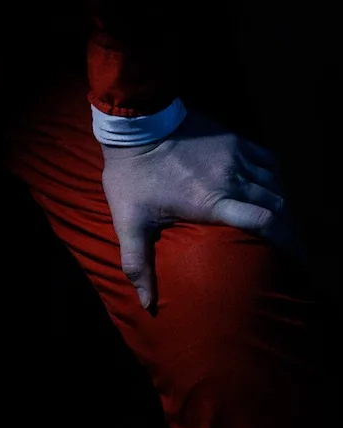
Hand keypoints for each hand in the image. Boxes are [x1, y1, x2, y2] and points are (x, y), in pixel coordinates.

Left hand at [101, 114, 295, 310]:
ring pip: (276, 186)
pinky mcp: (234, 139)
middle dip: (289, 230)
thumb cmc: (130, 175)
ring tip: (281, 225)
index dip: (289, 244)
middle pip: (278, 207)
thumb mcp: (129, 220)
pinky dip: (275, 179)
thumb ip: (137, 262)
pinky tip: (270, 190)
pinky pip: (268, 161)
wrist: (134, 123)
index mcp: (211, 201)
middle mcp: (231, 179)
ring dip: (282, 206)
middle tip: (290, 248)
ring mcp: (235, 156)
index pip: (266, 223)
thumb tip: (147, 304)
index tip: (298, 262)